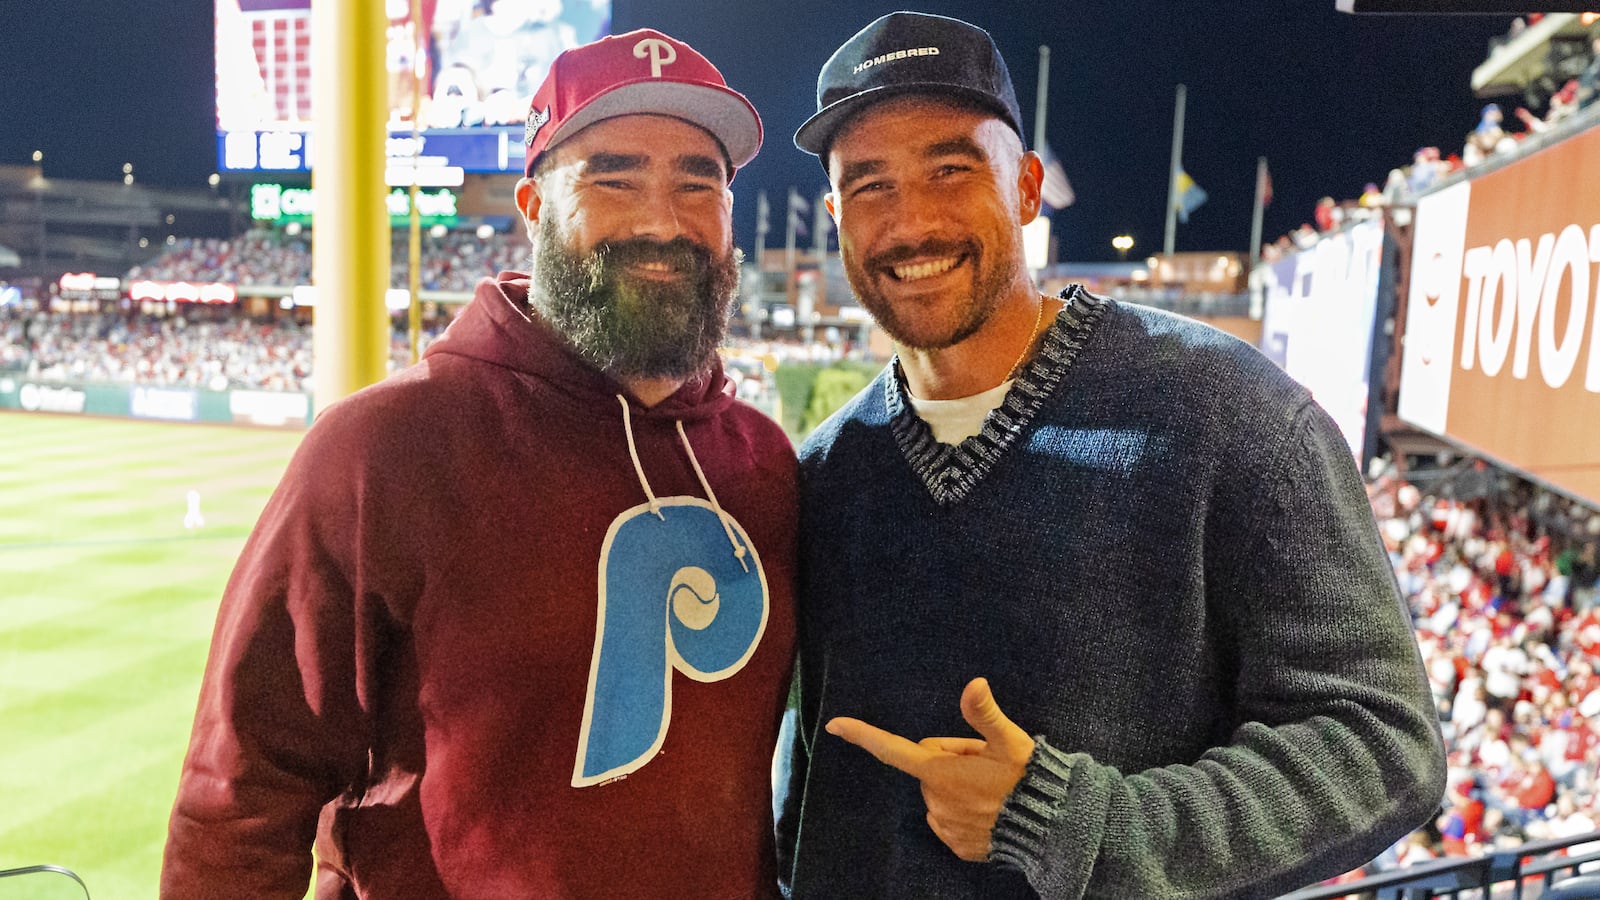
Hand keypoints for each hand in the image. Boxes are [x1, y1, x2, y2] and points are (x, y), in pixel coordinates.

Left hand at [825, 677, 1035, 861]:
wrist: (1050, 828)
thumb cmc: (1027, 780)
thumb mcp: (1009, 741)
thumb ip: (984, 714)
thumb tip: (974, 683)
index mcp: (940, 772)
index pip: (892, 749)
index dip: (862, 735)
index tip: (835, 724)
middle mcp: (935, 801)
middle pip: (929, 769)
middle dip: (950, 762)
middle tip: (985, 764)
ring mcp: (945, 827)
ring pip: (941, 795)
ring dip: (959, 788)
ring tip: (993, 788)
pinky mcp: (958, 846)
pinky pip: (951, 821)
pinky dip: (966, 812)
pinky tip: (991, 810)